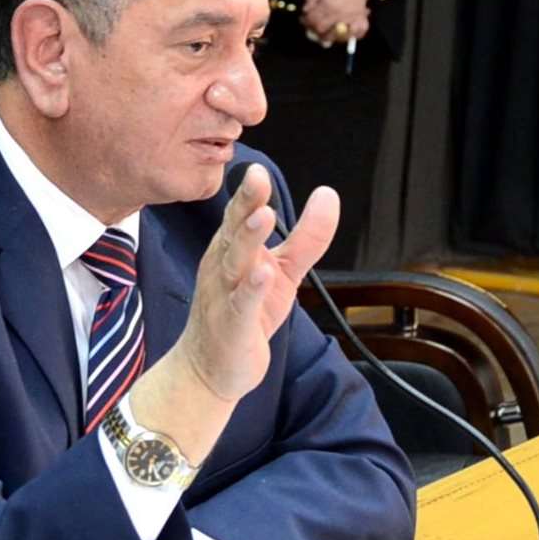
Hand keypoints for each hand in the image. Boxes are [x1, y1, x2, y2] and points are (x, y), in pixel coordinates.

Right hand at [174, 164, 338, 404]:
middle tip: (257, 179)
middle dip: (245, 206)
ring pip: (235, 263)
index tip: (258, 170)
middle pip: (234, 232)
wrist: (210, 369)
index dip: (249, 193)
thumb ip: (306, 236)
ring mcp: (224, 297)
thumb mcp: (282, 272)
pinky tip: (263, 275)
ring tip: (264, 216)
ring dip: (248, 239)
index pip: (239, 216)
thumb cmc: (243, 314)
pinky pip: (242, 305)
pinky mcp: (232, 327)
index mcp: (232, 251)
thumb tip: (328, 194)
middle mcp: (223, 268)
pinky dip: (251, 290)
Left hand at [300, 0, 369, 42]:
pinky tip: (345, 32)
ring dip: (331, 36)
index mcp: (327, 6)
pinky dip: (352, 35)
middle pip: (323, 32)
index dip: (305, 22)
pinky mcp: (362, 19)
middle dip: (315, 30)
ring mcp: (352, 19)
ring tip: (327, 30)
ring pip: (339, 37)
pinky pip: (359, 34)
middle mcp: (339, 16)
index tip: (303, 19)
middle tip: (313, 25)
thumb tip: (305, 11)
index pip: (313, 22)